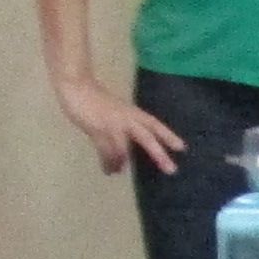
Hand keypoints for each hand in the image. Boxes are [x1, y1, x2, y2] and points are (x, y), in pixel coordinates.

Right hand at [59, 75, 182, 177]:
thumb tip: (124, 158)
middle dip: (158, 154)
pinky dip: (108, 162)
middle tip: (171, 170)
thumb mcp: (116, 113)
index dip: (168, 135)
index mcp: (132, 112)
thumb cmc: (96, 100)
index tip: (182, 148)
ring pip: (123, 148)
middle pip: (146, 137)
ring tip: (117, 171)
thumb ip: (123, 131)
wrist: (76, 86)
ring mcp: (111, 124)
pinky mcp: (97, 129)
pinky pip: (106, 150)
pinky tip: (108, 170)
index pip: (154, 124)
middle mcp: (126, 118)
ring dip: (122, 161)